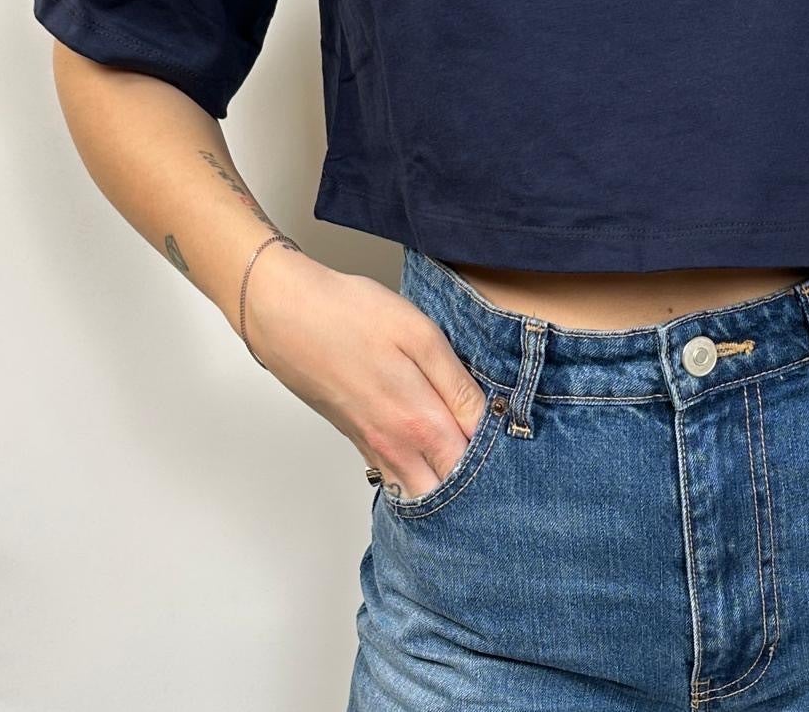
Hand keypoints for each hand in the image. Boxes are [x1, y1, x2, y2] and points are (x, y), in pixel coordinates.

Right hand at [242, 246, 488, 499]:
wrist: (285, 315)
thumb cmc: (351, 316)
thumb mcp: (420, 335)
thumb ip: (457, 385)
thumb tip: (490, 420)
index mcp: (419, 420)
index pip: (475, 464)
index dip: (503, 459)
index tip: (522, 447)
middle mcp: (396, 447)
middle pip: (449, 491)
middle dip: (480, 485)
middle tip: (506, 463)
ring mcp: (374, 449)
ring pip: (421, 493)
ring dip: (450, 488)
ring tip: (478, 467)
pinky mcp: (358, 443)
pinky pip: (397, 480)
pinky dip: (421, 480)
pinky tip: (437, 462)